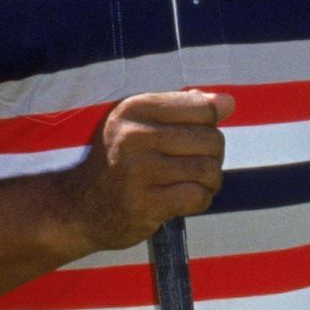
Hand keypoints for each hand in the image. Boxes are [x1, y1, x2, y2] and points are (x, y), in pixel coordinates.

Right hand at [69, 91, 234, 254]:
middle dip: (212, 157)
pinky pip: (198, 196)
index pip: (203, 108)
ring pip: (209, 170)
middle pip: (211, 140)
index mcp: (136, 108)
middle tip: (194, 168)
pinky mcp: (146, 203)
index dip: (209, 126)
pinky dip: (200, 200)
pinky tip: (184, 201)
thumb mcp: (143, 125)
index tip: (192, 141)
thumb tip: (228, 102)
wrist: (81, 207)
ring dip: (209, 182)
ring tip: (192, 185)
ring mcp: (139, 171)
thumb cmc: (121, 162)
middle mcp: (135, 136)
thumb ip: (185, 111)